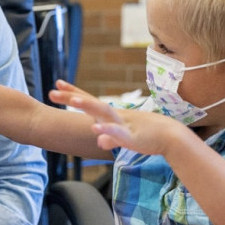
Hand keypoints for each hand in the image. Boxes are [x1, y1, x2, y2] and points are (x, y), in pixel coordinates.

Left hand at [50, 86, 179, 155]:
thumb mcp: (125, 137)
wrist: (172, 137)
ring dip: (87, 106)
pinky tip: (96, 130)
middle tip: (52, 92)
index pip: (89, 100)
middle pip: (91, 103)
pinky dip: (108, 131)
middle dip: (72, 97)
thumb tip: (100, 140)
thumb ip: (111, 137)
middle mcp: (116, 115)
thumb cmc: (148, 135)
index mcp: (112, 114)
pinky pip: (119, 133)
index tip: (57, 84)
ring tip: (72, 100)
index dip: (73, 92)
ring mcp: (124, 124)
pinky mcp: (133, 137)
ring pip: (103, 112)